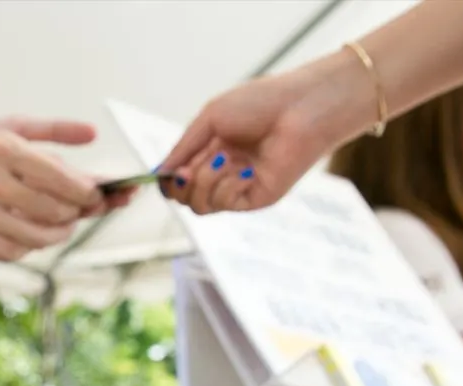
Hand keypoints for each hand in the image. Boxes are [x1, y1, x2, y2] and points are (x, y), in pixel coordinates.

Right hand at [0, 117, 104, 261]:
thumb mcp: (5, 124)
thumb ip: (52, 130)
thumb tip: (92, 133)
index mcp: (1, 149)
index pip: (60, 179)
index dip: (86, 192)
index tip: (94, 194)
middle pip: (52, 210)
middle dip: (75, 213)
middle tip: (81, 210)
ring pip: (36, 237)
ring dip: (58, 234)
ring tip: (62, 225)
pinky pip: (11, 252)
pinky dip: (30, 247)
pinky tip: (33, 235)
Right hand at [157, 52, 376, 215]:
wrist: (302, 107)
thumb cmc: (261, 103)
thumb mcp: (210, 118)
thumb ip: (183, 147)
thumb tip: (160, 173)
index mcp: (212, 150)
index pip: (179, 178)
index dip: (169, 179)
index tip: (167, 171)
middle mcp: (224, 172)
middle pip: (185, 197)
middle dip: (182, 185)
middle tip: (190, 169)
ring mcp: (240, 187)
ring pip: (201, 206)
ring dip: (204, 182)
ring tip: (224, 159)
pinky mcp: (257, 198)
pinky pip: (225, 204)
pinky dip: (227, 187)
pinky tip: (245, 170)